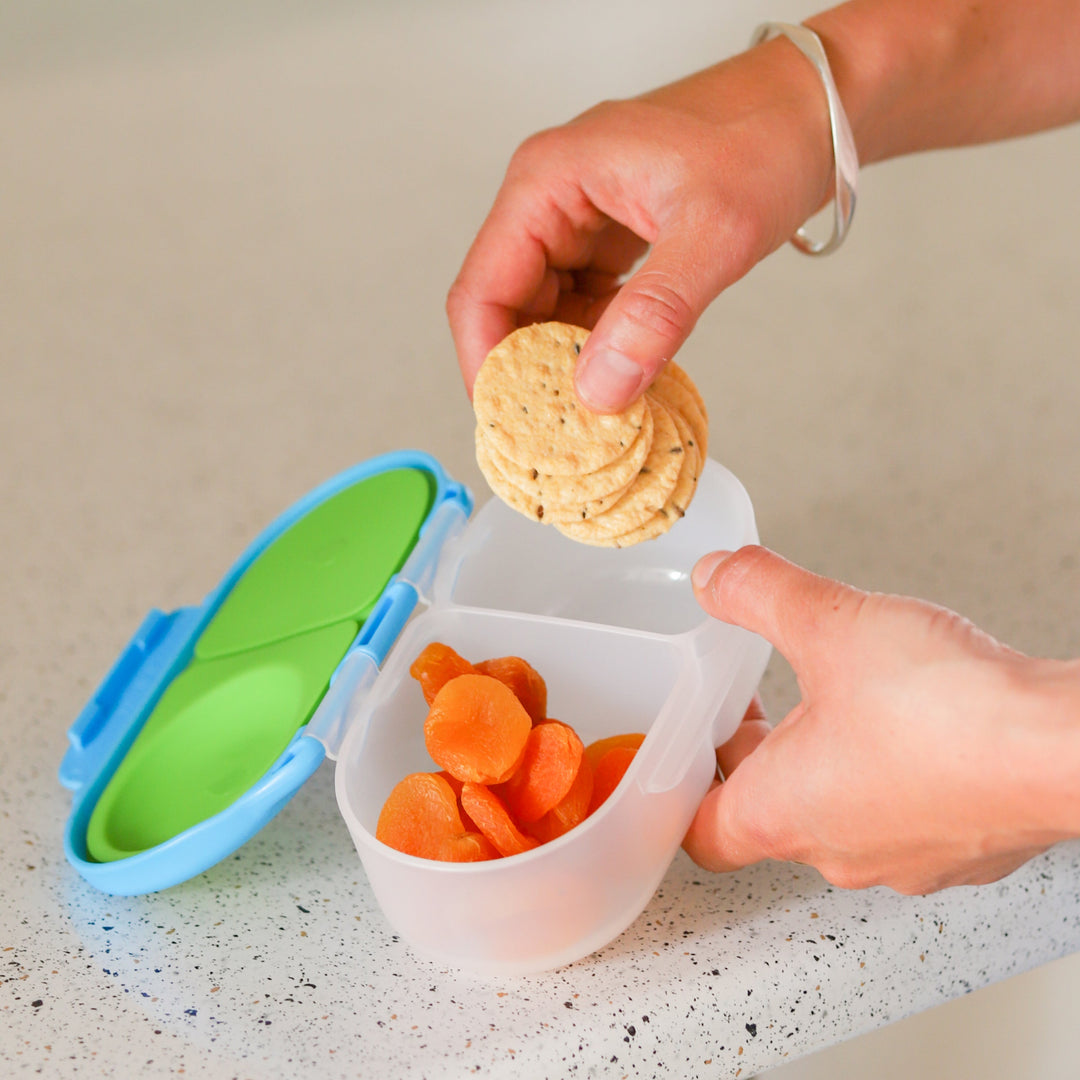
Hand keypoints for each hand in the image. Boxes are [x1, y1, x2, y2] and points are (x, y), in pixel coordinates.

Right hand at [446, 38, 832, 411]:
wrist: (816, 110)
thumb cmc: (766, 137)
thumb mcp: (713, 232)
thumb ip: (655, 314)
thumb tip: (600, 389)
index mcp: (548, 180)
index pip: (483, 288)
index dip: (487, 363)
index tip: (513, 421)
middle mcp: (551, 200)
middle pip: (506, 307)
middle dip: (526, 373)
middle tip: (556, 433)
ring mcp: (579, 221)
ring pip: (544, 314)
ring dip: (562, 365)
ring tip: (589, 416)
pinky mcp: (608, 241)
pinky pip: (583, 308)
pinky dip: (595, 348)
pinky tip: (618, 381)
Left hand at [684, 546, 1079, 893]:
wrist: (1067, 750)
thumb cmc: (947, 710)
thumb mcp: (827, 624)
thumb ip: (758, 593)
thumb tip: (715, 576)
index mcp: (783, 813)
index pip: (701, 831)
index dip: (684, 789)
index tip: (690, 747)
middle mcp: (839, 852)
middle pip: (767, 816)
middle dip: (757, 757)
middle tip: (758, 706)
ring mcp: (907, 860)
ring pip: (838, 817)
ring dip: (825, 764)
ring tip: (836, 701)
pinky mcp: (965, 850)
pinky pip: (904, 818)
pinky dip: (891, 777)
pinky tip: (912, 726)